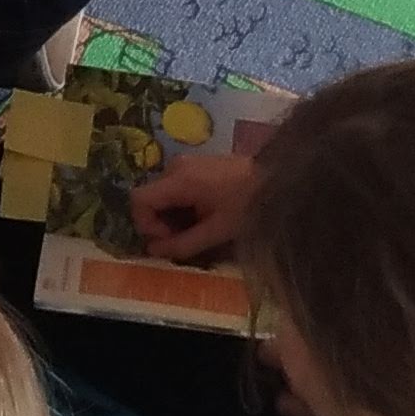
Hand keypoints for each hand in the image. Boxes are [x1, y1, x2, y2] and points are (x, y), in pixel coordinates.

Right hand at [131, 147, 257, 261]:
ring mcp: (185, 164)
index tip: (169, 239)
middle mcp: (176, 166)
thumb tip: (154, 251)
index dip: (146, 224)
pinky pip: (174, 188)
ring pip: (162, 195)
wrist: (276, 179)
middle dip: (161, 224)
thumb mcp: (216, 231)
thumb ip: (183, 244)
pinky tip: (202, 217)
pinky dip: (180, 207)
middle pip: (150, 198)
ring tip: (197, 230)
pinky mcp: (195, 166)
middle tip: (185, 239)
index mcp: (179, 179)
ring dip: (171, 217)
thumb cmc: (247, 205)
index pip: (139, 200)